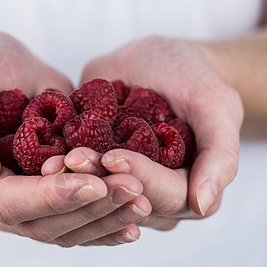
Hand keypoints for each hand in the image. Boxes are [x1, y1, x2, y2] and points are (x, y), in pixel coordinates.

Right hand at [0, 32, 149, 245]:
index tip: (96, 184)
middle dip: (90, 210)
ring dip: (105, 220)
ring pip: (63, 230)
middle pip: (42, 224)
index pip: (9, 203)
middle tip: (134, 191)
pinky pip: (75, 222)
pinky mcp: (45, 199)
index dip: (53, 197)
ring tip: (143, 203)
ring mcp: (20, 206)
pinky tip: (135, 220)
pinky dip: (105, 224)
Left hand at [73, 36, 242, 225]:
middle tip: (75, 159)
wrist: (157, 62)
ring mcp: (123, 187)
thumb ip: (221, 155)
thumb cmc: (193, 78)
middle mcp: (155, 196)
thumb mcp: (217, 106)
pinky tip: (45, 162)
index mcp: (189, 188)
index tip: (113, 156)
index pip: (166, 196)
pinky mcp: (99, 172)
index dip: (141, 177)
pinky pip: (81, 180)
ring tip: (54, 163)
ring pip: (100, 196)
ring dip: (77, 182)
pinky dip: (63, 172)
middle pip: (128, 201)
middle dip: (101, 182)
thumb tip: (202, 204)